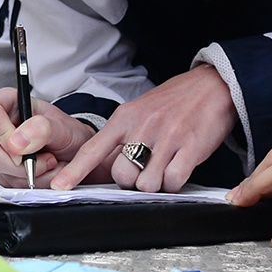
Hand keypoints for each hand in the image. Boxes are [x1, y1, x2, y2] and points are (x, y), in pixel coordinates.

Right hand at [0, 87, 92, 186]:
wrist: (72, 150)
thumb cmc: (65, 132)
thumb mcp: (61, 126)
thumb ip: (42, 128)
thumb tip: (16, 142)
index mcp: (6, 102)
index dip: (2, 132)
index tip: (23, 147)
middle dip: (22, 164)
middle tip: (48, 159)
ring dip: (31, 174)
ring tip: (50, 163)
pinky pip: (7, 183)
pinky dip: (29, 182)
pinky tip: (42, 172)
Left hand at [53, 65, 233, 191]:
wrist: (212, 85)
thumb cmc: (175, 101)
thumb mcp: (140, 110)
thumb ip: (123, 134)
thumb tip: (107, 163)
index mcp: (125, 117)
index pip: (93, 148)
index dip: (75, 171)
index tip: (60, 186)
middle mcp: (142, 126)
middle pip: (121, 174)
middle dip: (131, 181)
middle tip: (144, 170)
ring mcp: (166, 137)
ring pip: (146, 183)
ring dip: (155, 184)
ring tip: (164, 166)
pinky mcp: (190, 147)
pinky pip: (173, 182)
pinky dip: (174, 183)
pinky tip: (178, 169)